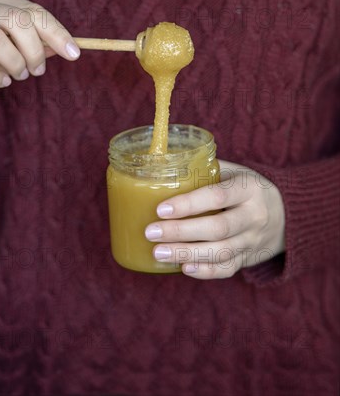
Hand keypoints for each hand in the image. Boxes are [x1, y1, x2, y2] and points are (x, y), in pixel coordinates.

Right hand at [0, 0, 80, 87]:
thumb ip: (34, 39)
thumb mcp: (9, 38)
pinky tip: (1, 81)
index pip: (34, 11)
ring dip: (15, 63)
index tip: (74, 53)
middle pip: (18, 21)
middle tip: (38, 70)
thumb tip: (65, 47)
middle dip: (36, 50)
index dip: (57, 33)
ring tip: (18, 74)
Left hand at [145, 159, 284, 279]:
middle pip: (217, 228)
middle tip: (151, 232)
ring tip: (158, 252)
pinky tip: (182, 268)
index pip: (217, 196)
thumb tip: (164, 166)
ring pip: (220, 253)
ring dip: (186, 254)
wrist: (286, 214)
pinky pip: (227, 269)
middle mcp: (254, 216)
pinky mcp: (248, 259)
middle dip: (181, 232)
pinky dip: (205, 271)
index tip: (161, 209)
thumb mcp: (235, 172)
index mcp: (248, 189)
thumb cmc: (246, 188)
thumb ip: (206, 169)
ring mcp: (252, 240)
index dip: (189, 204)